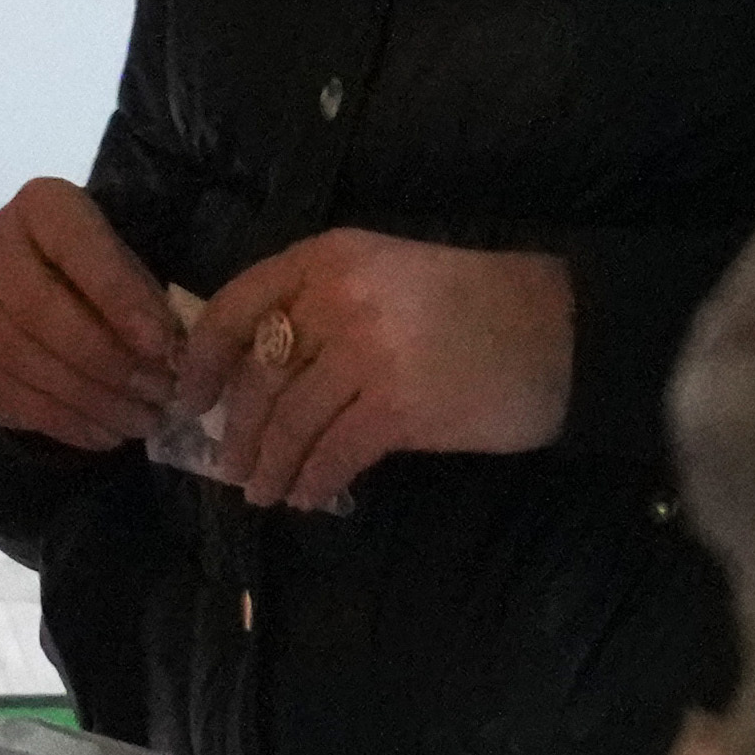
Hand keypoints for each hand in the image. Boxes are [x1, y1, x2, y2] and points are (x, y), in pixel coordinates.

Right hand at [0, 177, 187, 451]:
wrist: (34, 294)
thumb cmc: (102, 276)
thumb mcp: (132, 267)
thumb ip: (148, 298)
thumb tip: (173, 357)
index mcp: (39, 207)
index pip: (72, 244)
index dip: (117, 294)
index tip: (163, 343)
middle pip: (36, 307)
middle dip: (105, 357)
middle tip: (158, 391)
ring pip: (19, 357)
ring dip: (89, 397)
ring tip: (143, 419)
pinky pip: (5, 395)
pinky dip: (62, 420)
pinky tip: (106, 432)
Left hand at [168, 233, 572, 512]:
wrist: (565, 331)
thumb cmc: (475, 305)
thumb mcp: (387, 277)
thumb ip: (321, 308)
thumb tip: (253, 374)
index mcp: (328, 258)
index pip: (234, 306)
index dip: (203, 362)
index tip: (189, 400)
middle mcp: (338, 298)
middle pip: (258, 377)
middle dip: (238, 431)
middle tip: (231, 467)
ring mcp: (366, 353)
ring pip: (289, 422)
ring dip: (270, 466)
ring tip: (263, 493)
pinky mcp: (397, 407)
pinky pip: (333, 454)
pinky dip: (313, 481)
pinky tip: (310, 497)